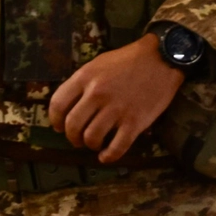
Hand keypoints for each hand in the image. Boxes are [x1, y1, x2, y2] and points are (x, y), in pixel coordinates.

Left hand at [48, 33, 183, 162]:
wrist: (160, 59)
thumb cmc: (127, 60)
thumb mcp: (97, 64)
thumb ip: (81, 83)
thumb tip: (69, 105)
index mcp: (85, 78)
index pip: (58, 104)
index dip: (55, 120)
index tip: (58, 127)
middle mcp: (97, 94)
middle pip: (73, 126)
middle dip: (72, 137)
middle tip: (77, 139)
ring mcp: (116, 109)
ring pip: (92, 138)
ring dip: (89, 145)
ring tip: (93, 144)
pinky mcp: (135, 122)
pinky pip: (117, 147)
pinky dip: (108, 156)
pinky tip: (105, 156)